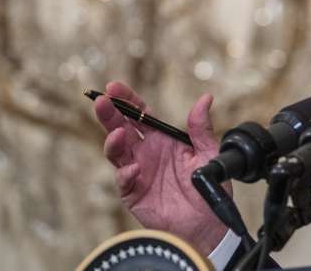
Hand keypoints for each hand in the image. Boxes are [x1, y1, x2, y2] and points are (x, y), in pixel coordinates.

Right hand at [94, 81, 228, 254]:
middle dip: (110, 114)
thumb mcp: (209, 153)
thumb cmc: (208, 188)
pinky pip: (125, 181)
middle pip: (122, 128)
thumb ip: (202, 128)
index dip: (127, 100)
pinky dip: (126, 174)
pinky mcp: (134, 194)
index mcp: (162, 139)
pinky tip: (134, 168)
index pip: (140, 114)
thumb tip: (205, 98)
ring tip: (118, 134)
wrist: (208, 224)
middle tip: (101, 101)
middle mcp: (147, 153)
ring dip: (113, 142)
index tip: (114, 87)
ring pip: (117, 152)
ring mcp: (138, 173)